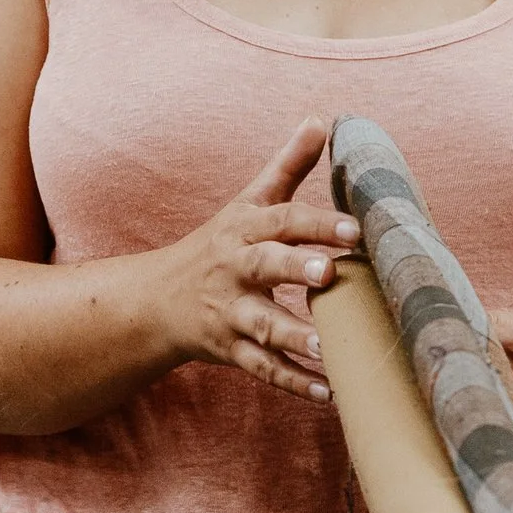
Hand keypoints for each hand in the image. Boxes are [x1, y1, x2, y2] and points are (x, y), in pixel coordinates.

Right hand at [150, 118, 358, 403]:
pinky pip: (263, 369)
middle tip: (329, 273)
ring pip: (262, 325)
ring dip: (294, 336)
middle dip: (295, 269)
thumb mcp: (247, 203)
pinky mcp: (231, 350)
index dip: (317, 223)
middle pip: (264, 266)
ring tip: (328, 347)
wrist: (157, 301)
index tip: (355, 226)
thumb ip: (287, 166)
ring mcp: (230, 313)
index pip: (282, 220)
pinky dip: (294, 383)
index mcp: (245, 231)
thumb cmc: (219, 246)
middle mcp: (235, 270)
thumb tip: (321, 119)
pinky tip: (329, 393)